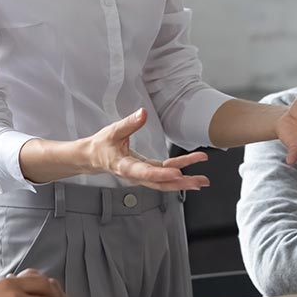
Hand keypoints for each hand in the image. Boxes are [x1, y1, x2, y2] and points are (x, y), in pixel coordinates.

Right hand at [84, 109, 209, 189]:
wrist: (94, 157)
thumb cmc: (102, 145)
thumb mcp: (113, 131)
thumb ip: (129, 123)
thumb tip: (143, 113)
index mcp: (125, 167)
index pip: (145, 172)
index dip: (162, 174)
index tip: (177, 173)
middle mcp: (136, 175)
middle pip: (160, 182)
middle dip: (181, 182)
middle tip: (199, 182)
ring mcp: (143, 175)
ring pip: (164, 181)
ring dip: (184, 180)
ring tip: (202, 180)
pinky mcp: (147, 171)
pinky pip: (164, 174)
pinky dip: (178, 175)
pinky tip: (191, 174)